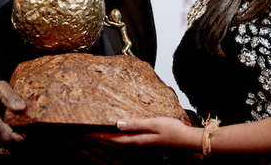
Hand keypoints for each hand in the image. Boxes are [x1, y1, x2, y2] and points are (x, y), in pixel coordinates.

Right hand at [0, 80, 25, 142]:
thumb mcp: (1, 87)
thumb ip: (10, 96)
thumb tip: (21, 107)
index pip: (8, 137)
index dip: (22, 137)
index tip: (28, 130)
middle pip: (7, 143)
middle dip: (19, 137)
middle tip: (25, 127)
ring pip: (4, 145)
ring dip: (13, 139)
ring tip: (18, 127)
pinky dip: (8, 140)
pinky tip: (11, 131)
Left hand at [88, 117, 202, 150]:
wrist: (187, 140)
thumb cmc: (173, 130)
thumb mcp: (154, 123)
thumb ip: (136, 123)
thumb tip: (117, 123)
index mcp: (137, 140)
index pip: (113, 139)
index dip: (99, 137)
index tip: (86, 134)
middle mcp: (137, 145)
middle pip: (113, 144)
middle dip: (98, 140)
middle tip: (84, 136)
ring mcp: (141, 146)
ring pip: (118, 144)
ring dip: (105, 141)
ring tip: (94, 136)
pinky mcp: (145, 144)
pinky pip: (125, 143)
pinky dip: (116, 140)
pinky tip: (116, 136)